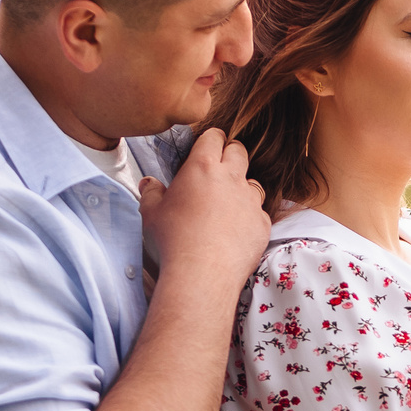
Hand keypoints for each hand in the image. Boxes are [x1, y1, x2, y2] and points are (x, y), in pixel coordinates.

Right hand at [141, 127, 268, 290]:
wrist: (202, 272)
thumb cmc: (173, 239)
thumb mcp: (151, 212)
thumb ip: (151, 192)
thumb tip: (149, 183)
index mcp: (202, 166)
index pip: (214, 137)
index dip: (212, 139)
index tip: (207, 147)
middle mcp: (231, 178)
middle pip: (239, 151)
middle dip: (230, 154)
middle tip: (219, 168)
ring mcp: (250, 201)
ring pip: (253, 182)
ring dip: (242, 187)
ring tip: (228, 203)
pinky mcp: (262, 223)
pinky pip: (259, 212)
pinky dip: (250, 217)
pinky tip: (236, 229)